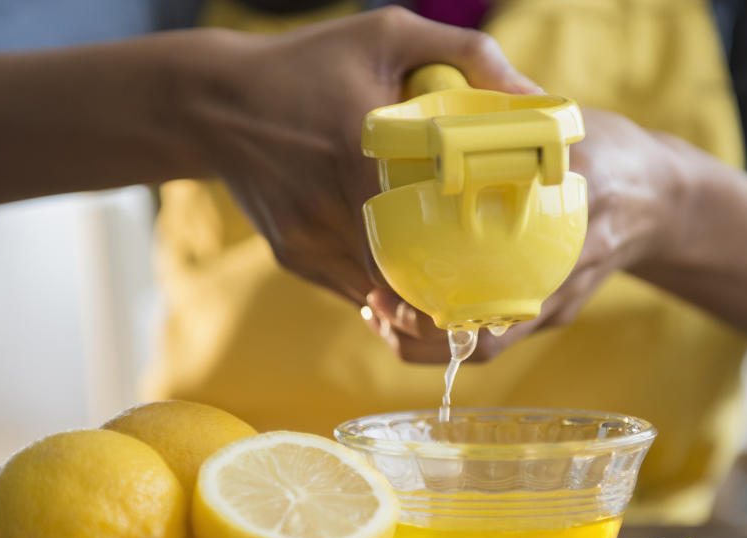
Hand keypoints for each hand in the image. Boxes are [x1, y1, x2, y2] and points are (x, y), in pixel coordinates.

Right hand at [184, 7, 539, 305]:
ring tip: (445, 287)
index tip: (500, 269)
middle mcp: (330, 206)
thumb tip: (535, 94)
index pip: (424, 232)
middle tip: (483, 290)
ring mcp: (306, 238)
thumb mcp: (384, 34)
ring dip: (411, 294)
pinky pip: (345, 285)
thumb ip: (466, 54)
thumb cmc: (305, 63)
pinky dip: (376, 283)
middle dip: (443, 292)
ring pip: (374, 291)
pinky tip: (395, 267)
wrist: (212, 102)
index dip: (466, 264)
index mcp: (359, 152)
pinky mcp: (290, 253)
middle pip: (403, 278)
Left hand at [362, 108, 686, 362]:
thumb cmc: (614, 158)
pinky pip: (491, 334)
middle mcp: (558, 285)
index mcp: (567, 235)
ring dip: (424, 341)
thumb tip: (450, 121)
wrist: (662, 201)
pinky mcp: (550, 310)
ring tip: (378, 311)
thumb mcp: (574, 133)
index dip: (443, 312)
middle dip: (420, 336)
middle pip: (484, 342)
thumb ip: (520, 132)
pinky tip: (406, 306)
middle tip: (375, 305)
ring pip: (483, 348)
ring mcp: (554, 305)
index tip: (395, 296)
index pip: (501, 299)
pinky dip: (444, 330)